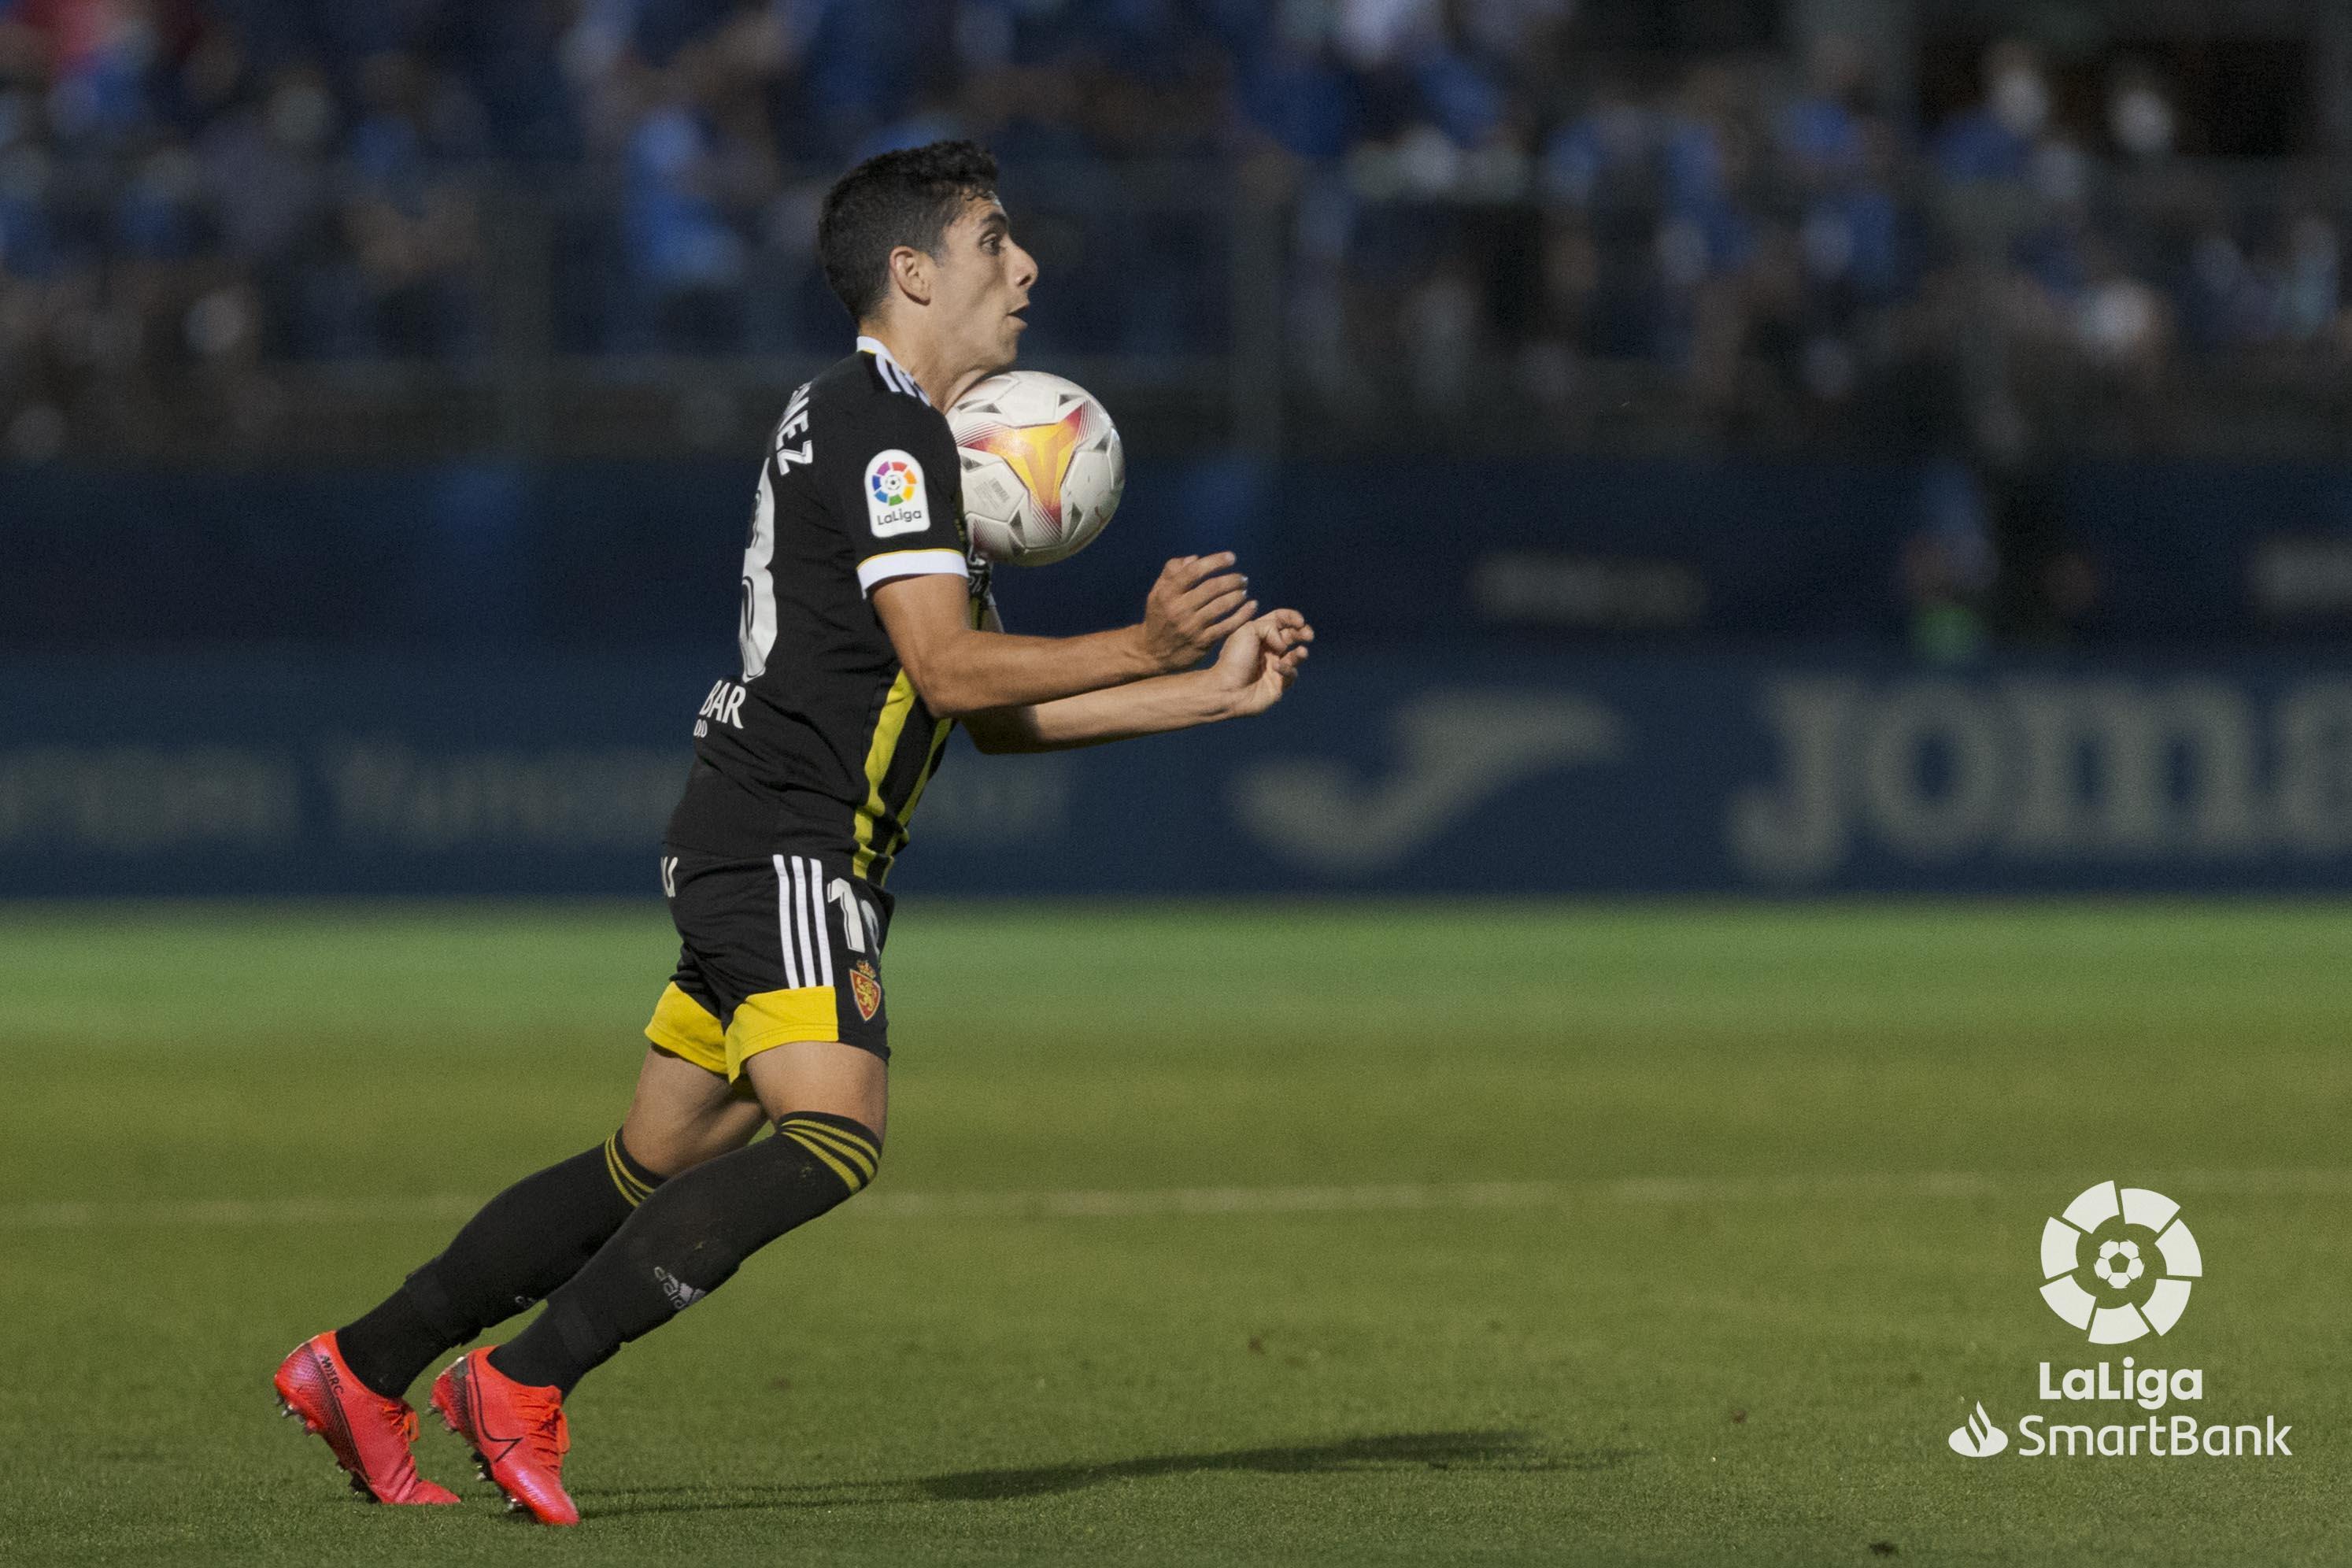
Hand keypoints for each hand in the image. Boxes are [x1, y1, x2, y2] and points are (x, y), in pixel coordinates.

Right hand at [1138, 553, 1255, 671]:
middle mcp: (1179, 609)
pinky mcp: (1203, 642)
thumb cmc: (1159, 617)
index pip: (1193, 571)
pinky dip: (1243, 615)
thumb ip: (1172, 572)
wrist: (1152, 652)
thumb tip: (1195, 558)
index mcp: (1167, 593)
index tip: (1231, 557)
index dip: (1215, 562)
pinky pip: (1227, 626)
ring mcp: (1192, 627)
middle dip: (1231, 580)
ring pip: (1221, 606)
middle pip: (1211, 588)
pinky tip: (1252, 606)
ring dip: (1237, 595)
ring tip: (1244, 590)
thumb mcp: (1158, 592)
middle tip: (1242, 578)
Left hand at [1208, 608, 1312, 716]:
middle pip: (1292, 635)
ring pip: (1296, 655)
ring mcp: (1274, 666)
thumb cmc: (1233, 659)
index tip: (1300, 621)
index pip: (1280, 619)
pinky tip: (1277, 668)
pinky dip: (1287, 669)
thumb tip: (1284, 643)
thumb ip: (1269, 627)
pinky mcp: (1279, 684)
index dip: (1292, 617)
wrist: (1227, 689)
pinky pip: (1291, 674)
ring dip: (1301, 653)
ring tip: (1301, 653)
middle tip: (1308, 635)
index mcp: (1258, 634)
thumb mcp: (1247, 631)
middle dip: (1303, 633)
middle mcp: (1268, 649)